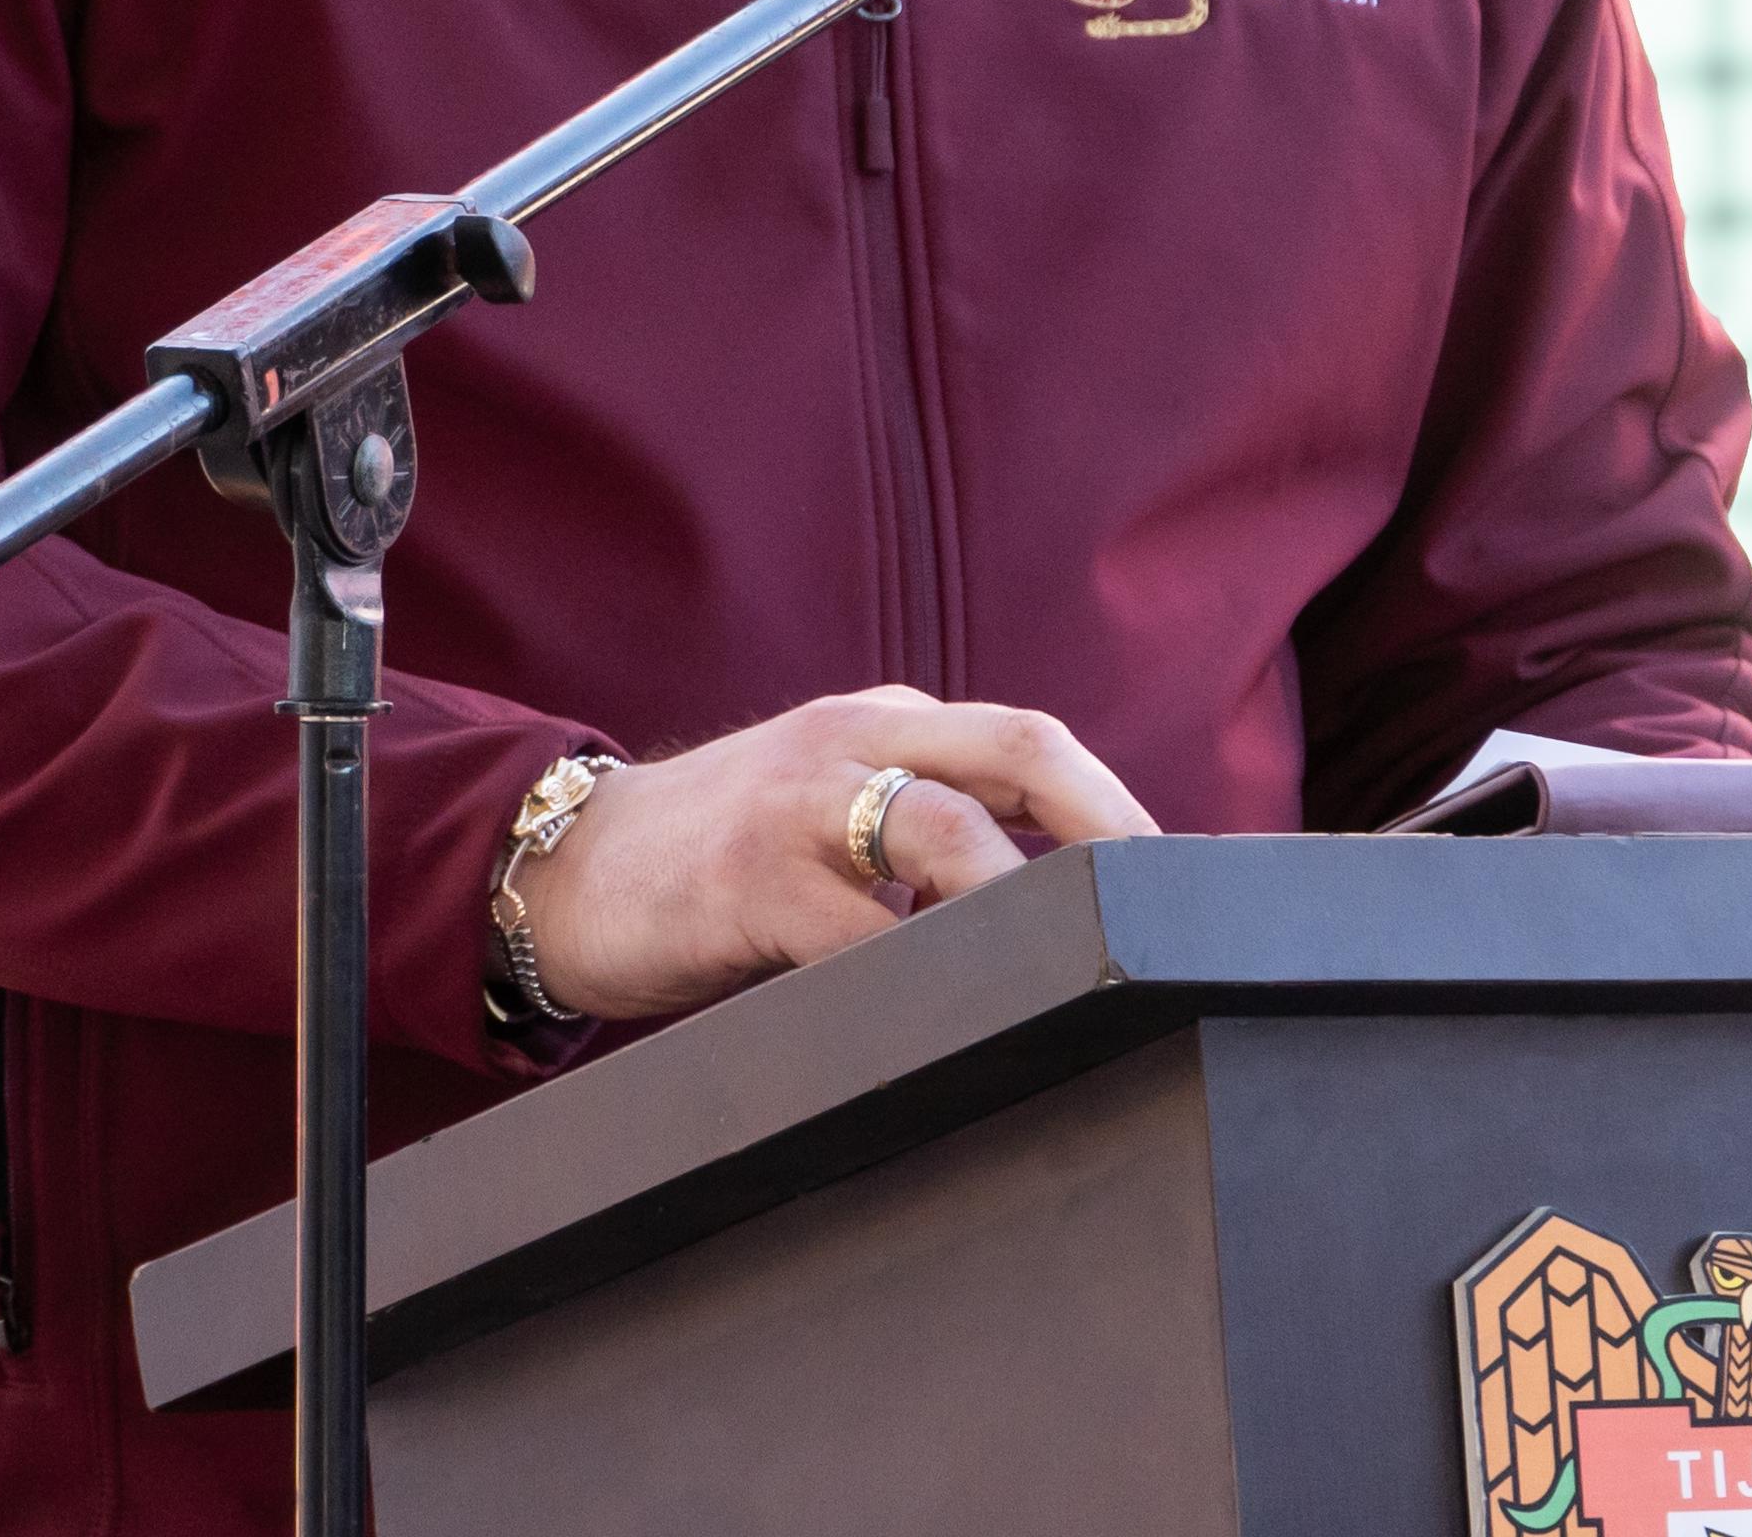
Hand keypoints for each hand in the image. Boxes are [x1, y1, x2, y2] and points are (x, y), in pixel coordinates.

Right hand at [518, 684, 1158, 1024]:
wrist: (565, 868)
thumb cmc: (720, 859)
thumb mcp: (830, 811)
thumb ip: (925, 836)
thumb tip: (1056, 924)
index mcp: (888, 724)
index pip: (1033, 743)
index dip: (1120, 810)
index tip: (1186, 892)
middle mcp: (855, 738)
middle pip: (1022, 752)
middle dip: (1112, 835)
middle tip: (1169, 929)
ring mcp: (801, 802)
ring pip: (949, 832)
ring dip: (1027, 906)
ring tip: (1087, 974)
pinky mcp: (749, 877)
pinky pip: (858, 932)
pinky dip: (919, 979)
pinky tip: (955, 1027)